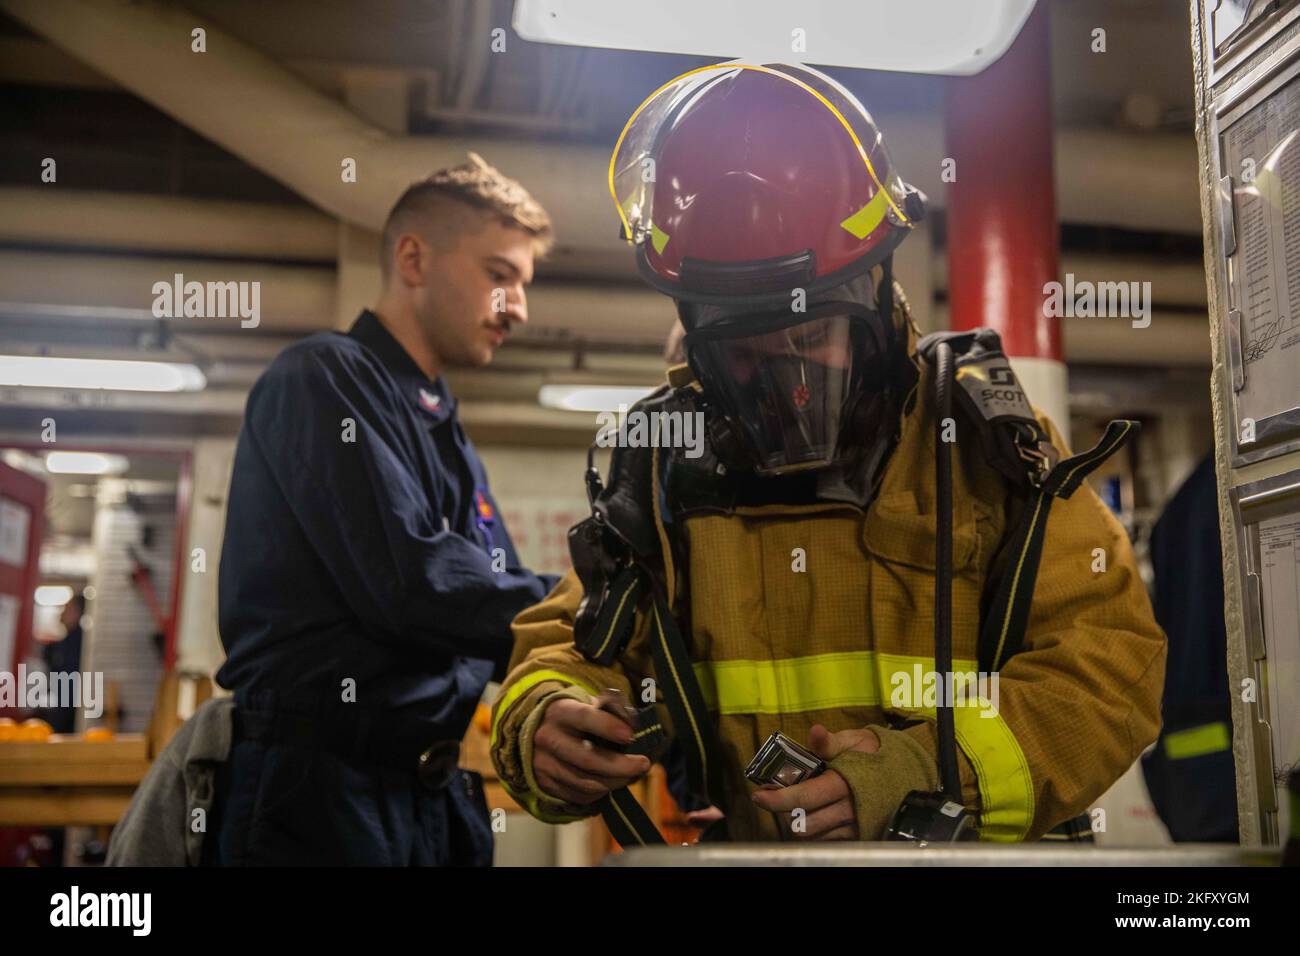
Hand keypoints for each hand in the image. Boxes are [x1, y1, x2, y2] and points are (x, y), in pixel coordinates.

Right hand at [532, 697, 651, 804]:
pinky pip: (578, 795)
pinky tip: (612, 784)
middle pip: (587, 759)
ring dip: (614, 782)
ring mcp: (544, 763)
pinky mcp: (544, 784)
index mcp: (561, 712)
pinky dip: (600, 793)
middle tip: (643, 764)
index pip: (584, 718)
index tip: (630, 735)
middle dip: (621, 766)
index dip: (608, 727)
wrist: (538, 731)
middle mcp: (548, 738)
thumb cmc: (575, 718)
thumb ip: (611, 709)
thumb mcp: (588, 705)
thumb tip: (634, 724)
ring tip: (632, 775)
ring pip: (585, 782)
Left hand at [751, 724, 878, 839]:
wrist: (906, 774)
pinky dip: (814, 830)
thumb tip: (815, 731)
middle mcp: (848, 810)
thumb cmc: (873, 754)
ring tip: (794, 804)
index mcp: (844, 783)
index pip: (803, 798)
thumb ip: (830, 742)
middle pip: (803, 823)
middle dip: (783, 811)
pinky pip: (826, 840)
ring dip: (797, 821)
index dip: (776, 799)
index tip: (758, 795)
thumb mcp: (854, 740)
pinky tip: (812, 813)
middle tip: (774, 797)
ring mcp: (853, 826)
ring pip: (813, 835)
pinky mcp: (857, 836)